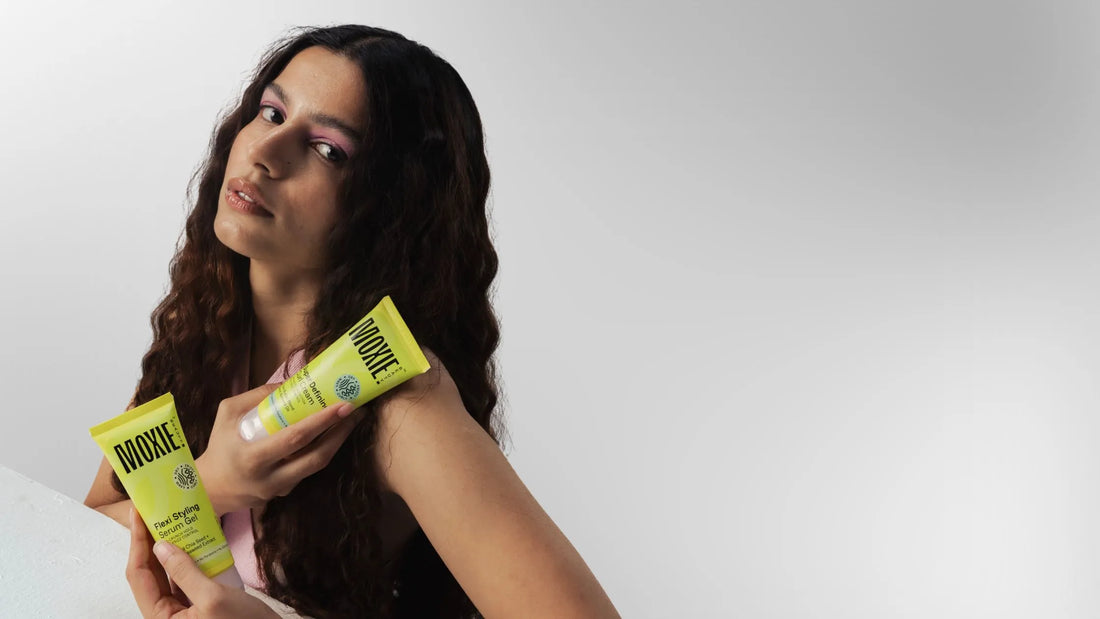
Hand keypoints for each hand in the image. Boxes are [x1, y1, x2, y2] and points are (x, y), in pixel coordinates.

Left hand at [126, 506, 277, 617]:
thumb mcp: (213, 598)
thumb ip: (185, 573)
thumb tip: (162, 546)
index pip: (139, 576)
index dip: (137, 544)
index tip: (138, 514)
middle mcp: (166, 615)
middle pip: (150, 574)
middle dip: (151, 543)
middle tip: (153, 512)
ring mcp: (182, 610)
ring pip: (168, 574)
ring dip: (170, 548)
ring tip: (172, 521)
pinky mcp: (198, 605)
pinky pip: (186, 578)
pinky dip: (189, 558)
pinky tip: (195, 540)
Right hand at [195, 383, 362, 514]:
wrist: (210, 489)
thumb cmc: (219, 446)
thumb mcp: (227, 415)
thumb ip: (256, 397)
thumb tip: (289, 383)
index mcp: (254, 458)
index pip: (295, 439)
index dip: (322, 422)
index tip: (343, 405)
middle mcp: (271, 478)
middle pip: (316, 457)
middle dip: (341, 432)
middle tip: (357, 410)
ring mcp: (281, 488)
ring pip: (318, 465)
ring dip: (338, 440)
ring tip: (352, 418)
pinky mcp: (287, 492)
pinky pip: (309, 469)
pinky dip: (324, 449)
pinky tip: (334, 432)